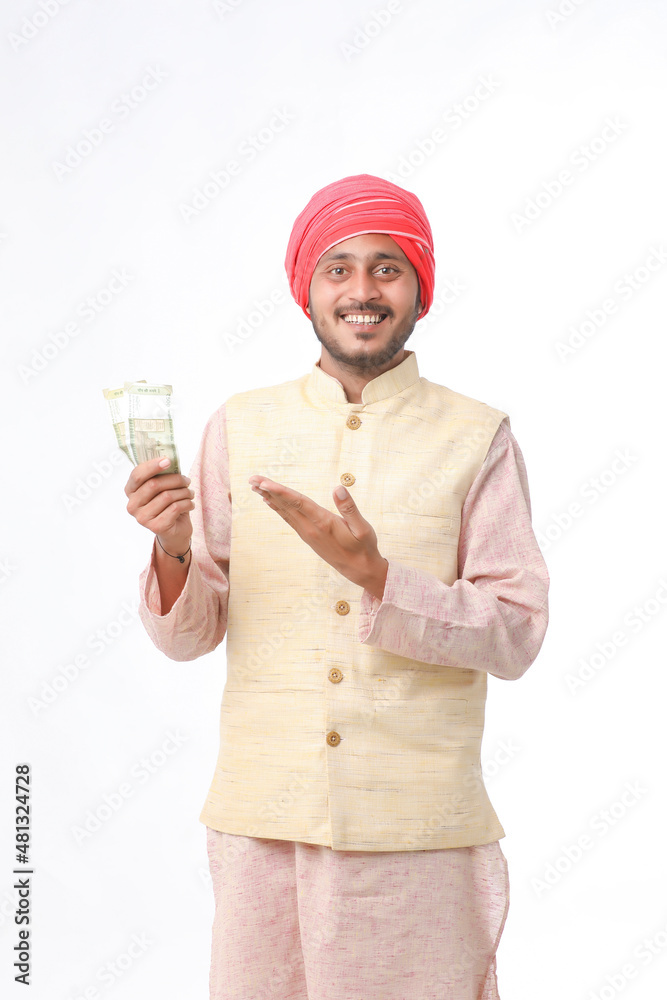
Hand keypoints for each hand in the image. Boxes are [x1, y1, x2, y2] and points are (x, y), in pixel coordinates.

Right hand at [125, 457, 194, 551]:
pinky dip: (187, 503)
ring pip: (167, 496)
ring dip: (184, 492)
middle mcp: (132, 505)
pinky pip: (175, 508)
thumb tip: (168, 460)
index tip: (168, 460)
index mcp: (131, 491)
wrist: (175, 532)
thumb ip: (161, 476)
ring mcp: (142, 518)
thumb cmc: (168, 505)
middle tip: (187, 480)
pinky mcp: (156, 527)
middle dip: (175, 479)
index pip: (137, 475)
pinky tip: (190, 504)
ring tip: (190, 493)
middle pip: (155, 484)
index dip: (152, 466)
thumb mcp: (163, 489)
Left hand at [248, 475, 387, 599]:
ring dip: (269, 498)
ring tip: (255, 486)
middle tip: (252, 478)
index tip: (264, 483)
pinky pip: (289, 519)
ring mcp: (307, 533)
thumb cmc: (363, 547)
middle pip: (286, 505)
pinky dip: (278, 508)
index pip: (298, 503)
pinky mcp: (308, 536)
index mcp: (324, 523)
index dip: (280, 491)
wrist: (359, 570)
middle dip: (268, 490)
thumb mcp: (363, 528)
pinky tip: (269, 501)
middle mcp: (311, 528)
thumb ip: (350, 508)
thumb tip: (338, 488)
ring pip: (285, 512)